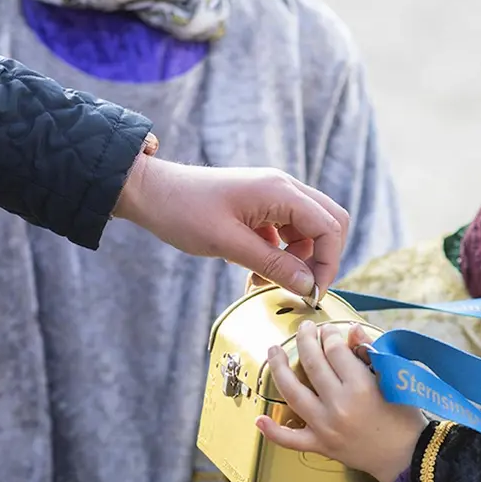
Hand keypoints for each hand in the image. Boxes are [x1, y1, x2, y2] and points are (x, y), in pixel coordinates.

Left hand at [113, 155, 349, 297]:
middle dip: (322, 258)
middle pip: (330, 223)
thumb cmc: (184, 212)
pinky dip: (282, 253)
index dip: (328, 263)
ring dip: (299, 259)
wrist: (151, 192)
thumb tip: (308, 286)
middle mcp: (284, 188)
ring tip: (267, 281)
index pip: (329, 227)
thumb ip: (273, 265)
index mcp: (280, 192)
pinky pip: (288, 230)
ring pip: (310, 229)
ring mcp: (274, 195)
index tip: (311, 293)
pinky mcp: (263, 204)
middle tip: (301, 287)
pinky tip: (258, 270)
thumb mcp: (228, 244)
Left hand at [255, 321, 426, 481]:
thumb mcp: (394, 379)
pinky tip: (260, 418)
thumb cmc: (404, 416)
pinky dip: (273, 430)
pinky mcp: (320, 445)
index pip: (335, 350)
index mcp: (360, 386)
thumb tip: (351, 330)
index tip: (329, 329)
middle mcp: (339, 405)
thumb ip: (370, 352)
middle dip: (305, 340)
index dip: (330, 334)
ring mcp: (326, 427)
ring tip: (273, 352)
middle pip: (313, 364)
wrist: (406, 455)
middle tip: (303, 329)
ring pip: (293, 393)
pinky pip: (289, 439)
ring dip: (279, 369)